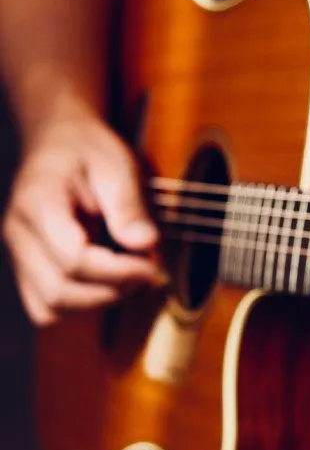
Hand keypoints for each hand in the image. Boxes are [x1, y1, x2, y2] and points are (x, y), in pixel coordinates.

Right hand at [2, 106, 163, 325]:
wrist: (59, 141)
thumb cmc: (90, 150)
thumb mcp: (117, 165)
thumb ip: (129, 205)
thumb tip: (146, 244)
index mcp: (38, 202)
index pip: (73, 258)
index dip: (117, 272)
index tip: (152, 266)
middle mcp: (17, 233)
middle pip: (59, 290)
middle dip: (111, 290)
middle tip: (147, 273)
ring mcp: (18, 254)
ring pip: (50, 307)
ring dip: (97, 302)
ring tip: (130, 278)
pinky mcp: (26, 268)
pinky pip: (47, 308)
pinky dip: (81, 306)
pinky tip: (109, 284)